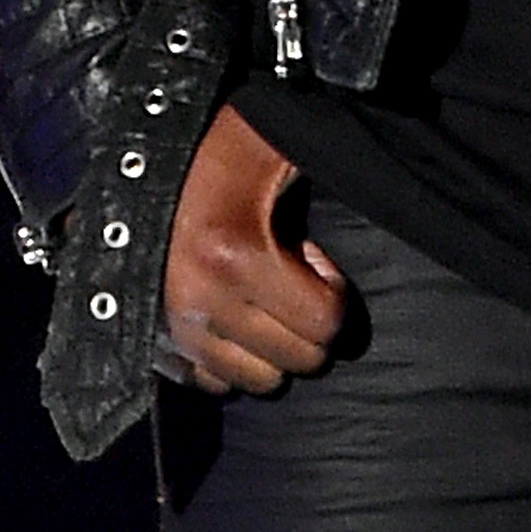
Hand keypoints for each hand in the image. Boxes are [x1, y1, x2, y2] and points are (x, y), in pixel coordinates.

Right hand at [159, 101, 347, 394]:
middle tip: (296, 282)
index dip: (335, 294)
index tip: (317, 262)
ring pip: (258, 380)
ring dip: (276, 349)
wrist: (144, 158)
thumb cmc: (226, 149)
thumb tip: (386, 181)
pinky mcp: (157, 342)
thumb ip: (330, 168)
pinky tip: (239, 320)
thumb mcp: (280, 149)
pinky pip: (212, 382)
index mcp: (238, 256)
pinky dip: (234, 360)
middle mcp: (202, 302)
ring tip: (268, 301)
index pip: (324, 323)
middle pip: (296, 359)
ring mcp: (175, 328)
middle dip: (311, 326)